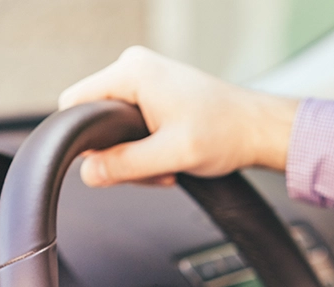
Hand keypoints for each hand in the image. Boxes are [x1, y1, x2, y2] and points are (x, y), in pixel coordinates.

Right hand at [58, 46, 299, 186]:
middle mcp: (135, 67)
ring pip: (115, 127)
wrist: (259, 129)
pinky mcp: (157, 92)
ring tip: (169, 165)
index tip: (113, 163)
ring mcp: (146, 78)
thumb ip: (125, 165)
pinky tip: (171, 158)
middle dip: (120, 153)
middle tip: (154, 169)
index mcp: (132, 72)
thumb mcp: (171, 156)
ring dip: (138, 155)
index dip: (85, 140)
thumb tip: (87, 173)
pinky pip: (132, 124)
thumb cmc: (227, 133)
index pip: (74, 103)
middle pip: (96, 119)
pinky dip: (148, 147)